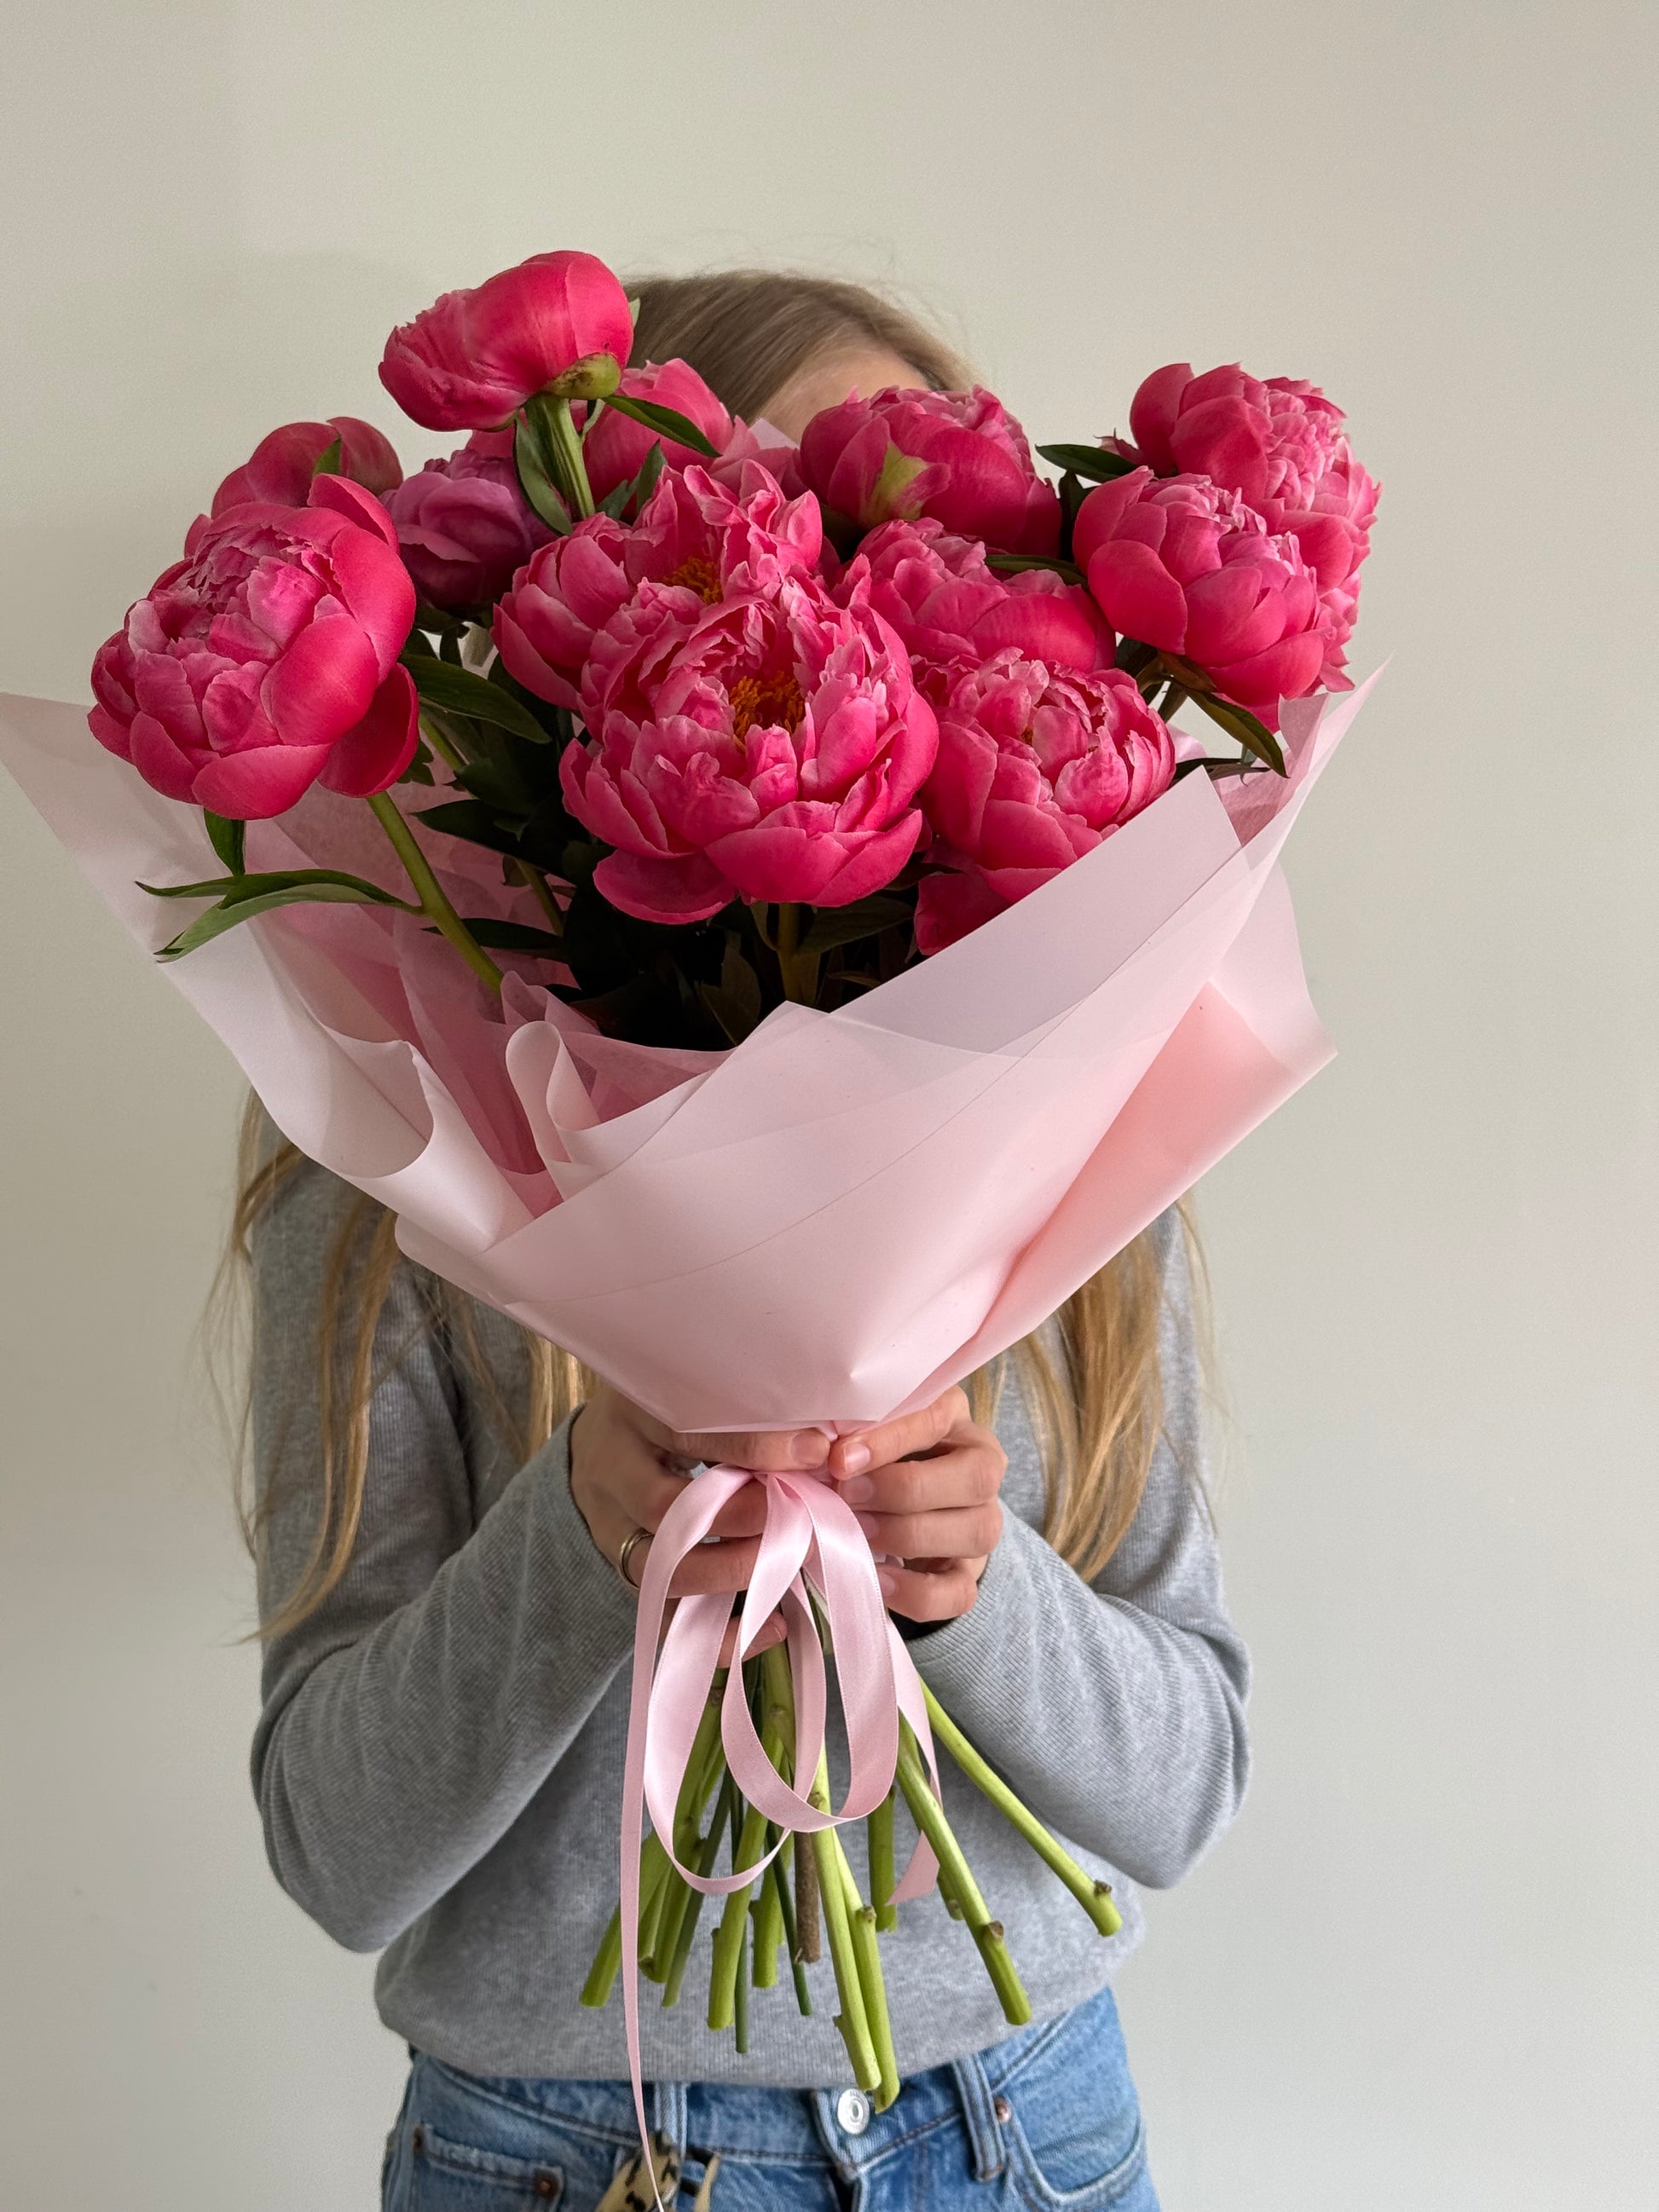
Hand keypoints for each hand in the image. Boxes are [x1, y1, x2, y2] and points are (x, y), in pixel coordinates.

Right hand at [569, 1382, 832, 1652]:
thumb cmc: (667, 1413)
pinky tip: (774, 1626)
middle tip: (801, 1519)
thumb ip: (742, 1418)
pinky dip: (721, 1633)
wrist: (602, 1445)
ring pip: (657, 1569)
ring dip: (729, 1574)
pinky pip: (665, 1620)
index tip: (812, 1452)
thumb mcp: (693, 1395)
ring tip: (788, 1567)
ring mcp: (609, 1532)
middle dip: (739, 1518)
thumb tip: (820, 1444)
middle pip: (663, 1507)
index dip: (751, 1447)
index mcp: (632, 1414)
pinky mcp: (623, 1577)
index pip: (685, 1432)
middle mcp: (611, 1475)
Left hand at [825, 1386, 1005, 1625]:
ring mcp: (983, 1522)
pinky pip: (960, 1592)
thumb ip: (842, 1435)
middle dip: (904, 1490)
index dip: (890, 1439)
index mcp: (954, 1417)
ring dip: (909, 1536)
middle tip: (848, 1496)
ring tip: (859, 1533)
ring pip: (977, 1532)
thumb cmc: (866, 1453)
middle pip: (976, 1477)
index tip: (840, 1458)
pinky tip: (876, 1579)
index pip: (937, 1418)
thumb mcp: (857, 1433)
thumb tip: (811, 1449)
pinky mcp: (969, 1572)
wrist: (889, 1502)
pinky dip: (915, 1591)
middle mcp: (982, 1466)